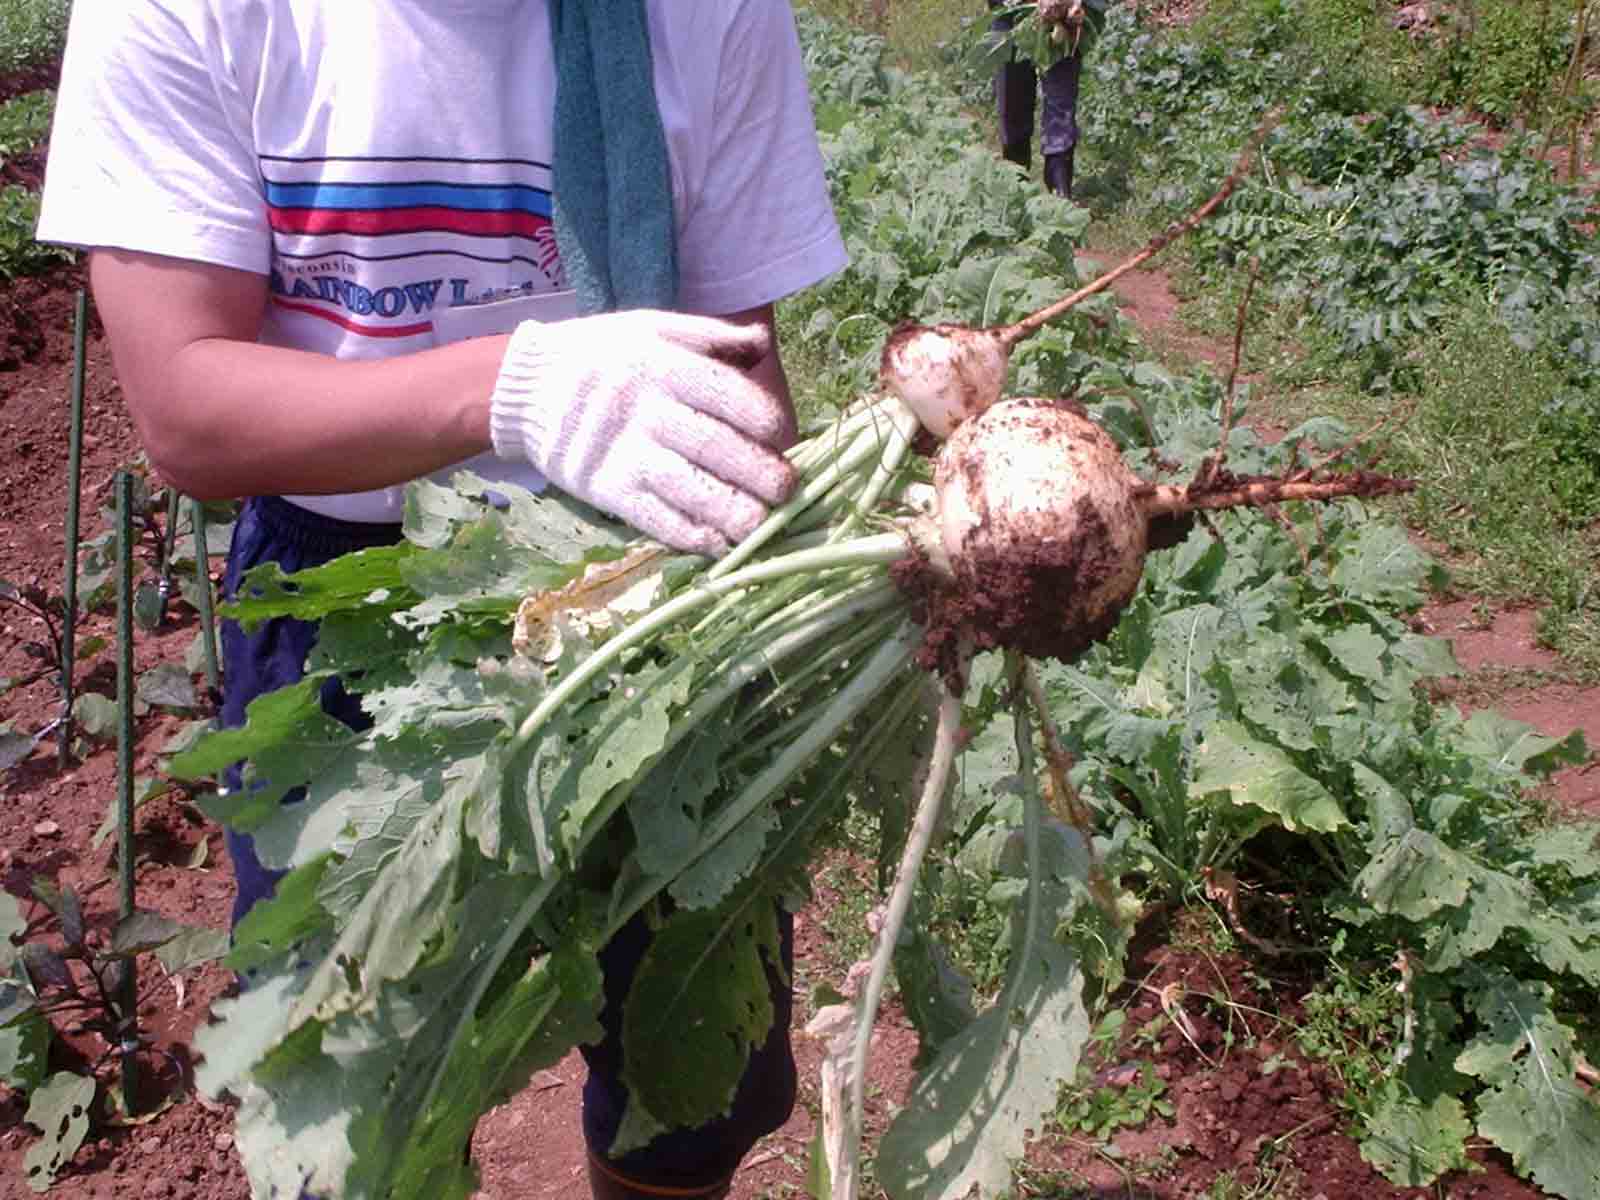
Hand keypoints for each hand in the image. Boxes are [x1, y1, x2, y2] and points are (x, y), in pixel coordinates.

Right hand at [489, 310, 797, 555]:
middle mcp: (645, 408)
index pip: (727, 394)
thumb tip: (762, 345)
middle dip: (761, 473)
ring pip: (690, 489)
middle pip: (716, 446)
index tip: (783, 436)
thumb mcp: (651, 326)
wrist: (525, 385)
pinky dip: (691, 536)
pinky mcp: (605, 490)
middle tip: (788, 490)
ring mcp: (624, 453)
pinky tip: (719, 545)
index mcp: (662, 364)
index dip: (765, 419)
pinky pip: (655, 519)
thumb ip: (710, 336)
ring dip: (734, 513)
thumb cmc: (601, 353)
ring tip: (764, 525)